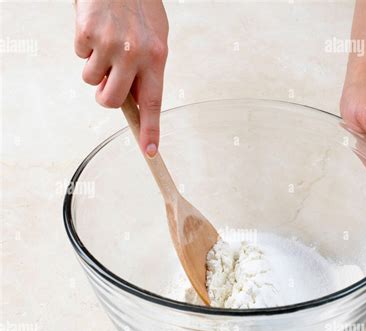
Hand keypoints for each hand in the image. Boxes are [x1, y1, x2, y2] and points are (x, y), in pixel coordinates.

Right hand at [74, 0, 167, 158]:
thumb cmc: (139, 7)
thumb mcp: (156, 39)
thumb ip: (149, 72)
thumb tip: (140, 103)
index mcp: (156, 57)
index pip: (153, 102)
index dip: (151, 130)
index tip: (150, 151)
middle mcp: (134, 53)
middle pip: (111, 100)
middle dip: (105, 97)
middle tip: (106, 84)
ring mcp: (109, 43)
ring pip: (91, 80)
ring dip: (94, 67)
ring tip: (105, 43)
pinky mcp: (87, 33)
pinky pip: (79, 56)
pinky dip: (84, 46)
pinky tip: (96, 28)